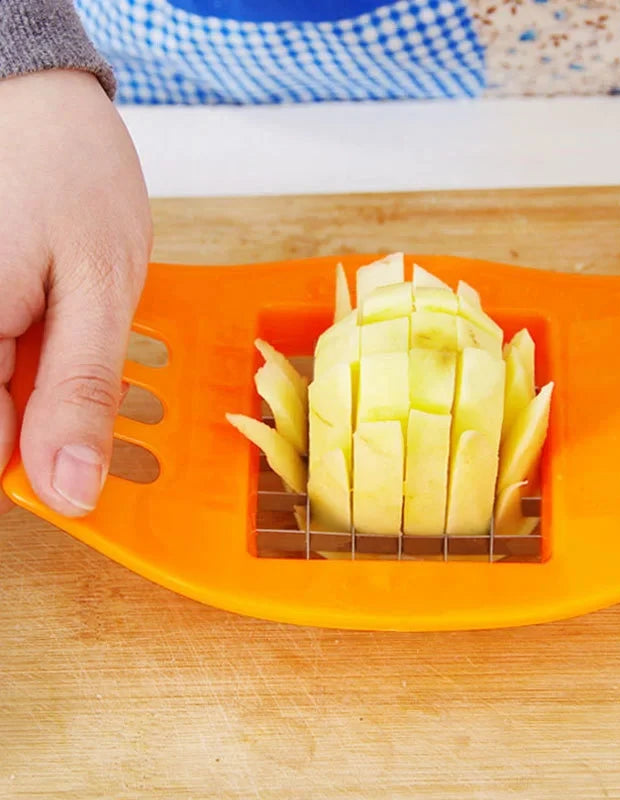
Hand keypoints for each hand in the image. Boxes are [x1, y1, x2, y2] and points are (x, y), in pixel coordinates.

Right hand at [0, 70, 150, 516]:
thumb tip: (69, 490)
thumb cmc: (68, 173)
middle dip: (39, 411)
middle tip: (70, 347)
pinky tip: (39, 313)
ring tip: (54, 314)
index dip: (47, 463)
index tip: (88, 446)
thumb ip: (79, 391)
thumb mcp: (98, 287)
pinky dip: (22, 353)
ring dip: (33, 378)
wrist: (27, 94)